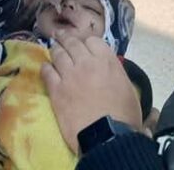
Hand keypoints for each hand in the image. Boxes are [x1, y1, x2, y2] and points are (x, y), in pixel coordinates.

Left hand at [42, 34, 142, 152]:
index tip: (84, 44)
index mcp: (106, 60)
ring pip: (58, 54)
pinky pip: (47, 72)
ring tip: (53, 48)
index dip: (87, 41)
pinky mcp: (57, 90)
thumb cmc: (124, 115)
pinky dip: (46, 67)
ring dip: (56, 49)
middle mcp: (86, 62)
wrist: (108, 137)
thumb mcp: (128, 88)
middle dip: (66, 38)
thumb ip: (116, 73)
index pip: (92, 40)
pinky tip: (45, 67)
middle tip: (60, 36)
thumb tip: (110, 69)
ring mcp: (69, 74)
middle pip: (72, 42)